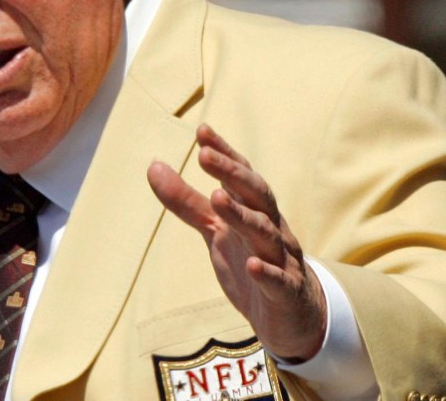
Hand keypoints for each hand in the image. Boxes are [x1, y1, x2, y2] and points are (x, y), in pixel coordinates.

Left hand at [147, 124, 326, 361]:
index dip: (224, 154)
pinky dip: (266, 272)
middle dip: (233, 174)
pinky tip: (252, 265)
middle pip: (257, 196)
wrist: (292, 314)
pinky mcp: (287, 293)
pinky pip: (279, 281)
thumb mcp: (215, 231)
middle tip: (205, 156)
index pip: (241, 176)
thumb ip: (187, 201)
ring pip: (266, 233)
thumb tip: (153, 165)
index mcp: (254, 210)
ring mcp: (282, 259)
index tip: (202, 132)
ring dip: (243, 216)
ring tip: (218, 198)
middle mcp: (272, 228)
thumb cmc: (251, 261)